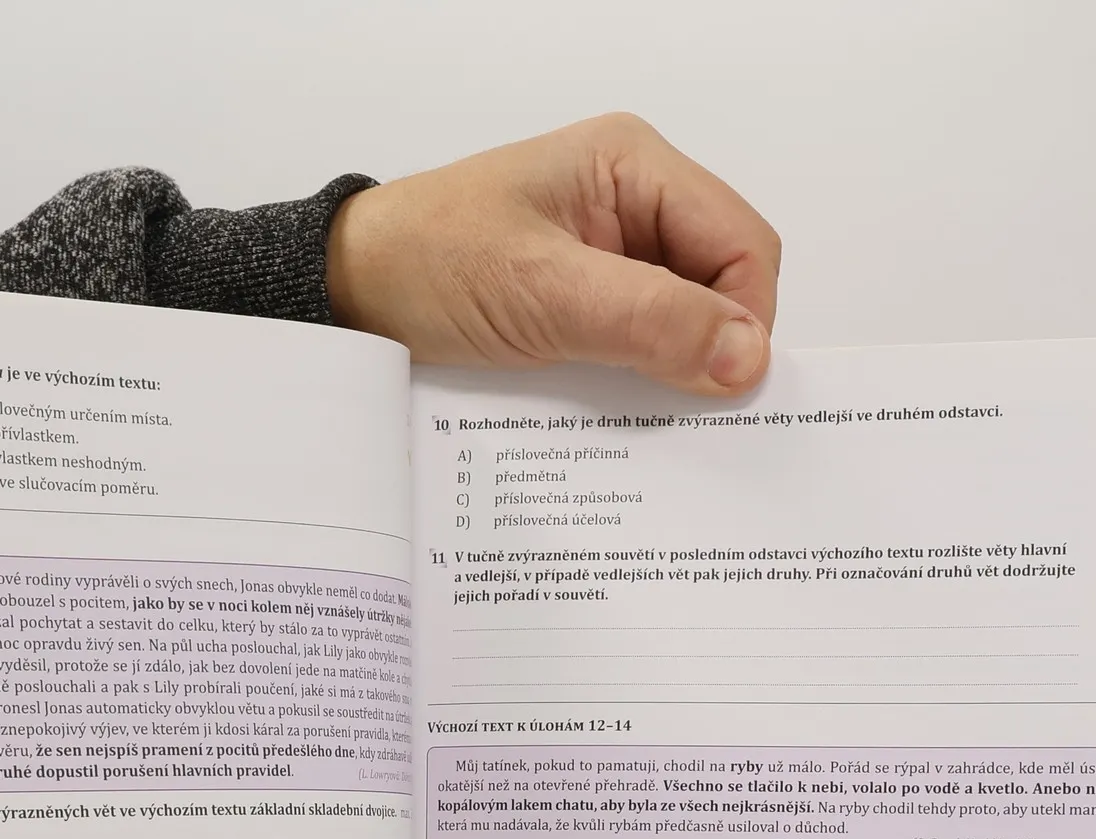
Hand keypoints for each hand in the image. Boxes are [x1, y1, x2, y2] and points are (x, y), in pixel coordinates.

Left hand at [327, 114, 780, 396]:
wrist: (349, 294)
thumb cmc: (427, 266)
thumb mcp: (544, 293)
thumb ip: (649, 321)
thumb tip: (745, 358)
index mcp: (634, 166)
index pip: (743, 243)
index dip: (746, 319)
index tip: (723, 387)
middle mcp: (634, 202)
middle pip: (725, 283)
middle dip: (714, 347)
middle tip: (685, 411)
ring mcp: (611, 254)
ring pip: (687, 321)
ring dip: (676, 371)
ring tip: (649, 415)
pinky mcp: (587, 302)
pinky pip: (642, 344)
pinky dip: (642, 381)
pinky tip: (621, 411)